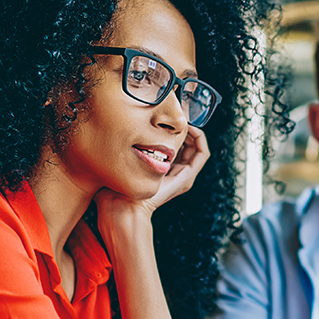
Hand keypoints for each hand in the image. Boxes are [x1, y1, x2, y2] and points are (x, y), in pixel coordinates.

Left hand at [95, 125, 209, 222]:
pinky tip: (189, 127)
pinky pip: (202, 153)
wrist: (124, 206)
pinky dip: (200, 138)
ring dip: (192, 130)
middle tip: (176, 112)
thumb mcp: (121, 160)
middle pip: (188, 144)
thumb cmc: (117, 186)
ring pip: (197, 146)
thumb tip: (115, 128)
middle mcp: (175, 172)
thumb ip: (123, 147)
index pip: (175, 145)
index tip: (165, 115)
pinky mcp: (187, 176)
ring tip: (182, 118)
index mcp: (162, 169)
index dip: (174, 128)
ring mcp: (183, 176)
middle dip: (184, 126)